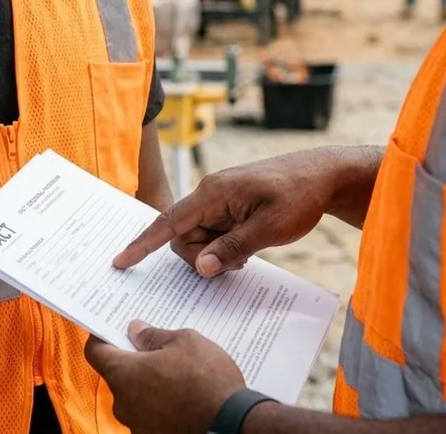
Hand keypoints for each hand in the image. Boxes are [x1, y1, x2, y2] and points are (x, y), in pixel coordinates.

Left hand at [86, 321, 244, 433]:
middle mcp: (123, 403)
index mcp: (124, 374)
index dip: (101, 338)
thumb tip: (136, 331)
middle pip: (117, 375)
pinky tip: (182, 396)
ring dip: (148, 385)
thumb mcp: (184, 342)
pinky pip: (149, 415)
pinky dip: (159, 405)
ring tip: (176, 374)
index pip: (95, 352)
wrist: (230, 424)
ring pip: (135, 397)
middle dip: (133, 361)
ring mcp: (137, 425)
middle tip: (155, 349)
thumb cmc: (206, 380)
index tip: (111, 330)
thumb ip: (154, 336)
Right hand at [113, 150, 336, 277]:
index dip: (143, 244)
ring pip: (199, 238)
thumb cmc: (298, 196)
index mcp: (213, 193)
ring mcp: (219, 200)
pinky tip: (247, 248)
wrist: (324, 176)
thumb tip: (203, 268)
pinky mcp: (229, 207)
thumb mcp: (269, 228)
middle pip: (183, 237)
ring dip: (216, 254)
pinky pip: (213, 233)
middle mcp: (209, 194)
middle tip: (237, 263)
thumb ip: (233, 248)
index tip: (121, 261)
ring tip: (248, 253)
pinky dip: (224, 247)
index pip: (168, 222)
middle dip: (202, 257)